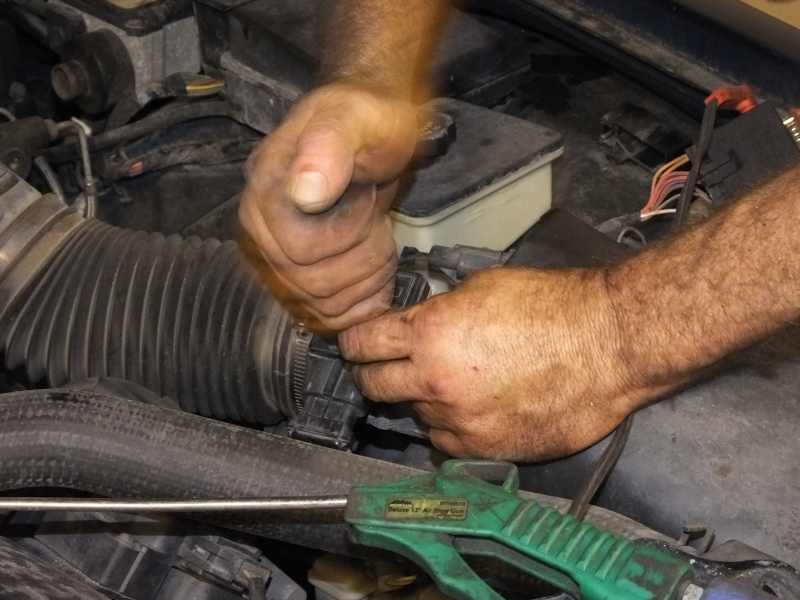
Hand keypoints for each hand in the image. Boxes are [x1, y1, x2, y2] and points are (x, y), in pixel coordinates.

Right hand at [240, 82, 417, 330]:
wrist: (372, 128)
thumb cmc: (366, 120)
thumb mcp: (355, 119)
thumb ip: (329, 147)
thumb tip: (304, 193)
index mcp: (265, 192)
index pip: (303, 251)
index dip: (350, 233)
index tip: (365, 195)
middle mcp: (260, 229)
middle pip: (314, 286)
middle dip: (363, 257)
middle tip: (377, 219)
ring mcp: (276, 257)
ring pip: (322, 307)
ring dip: (367, 280)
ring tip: (378, 239)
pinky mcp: (297, 277)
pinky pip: (324, 317)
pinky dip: (359, 304)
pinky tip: (375, 274)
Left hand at [340, 268, 661, 461]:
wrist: (608, 344)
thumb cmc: (555, 307)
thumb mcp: (483, 287)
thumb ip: (439, 311)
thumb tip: (419, 325)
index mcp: (430, 334)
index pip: (362, 343)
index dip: (352, 342)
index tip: (353, 345)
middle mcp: (435, 381)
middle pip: (373, 385)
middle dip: (371, 374)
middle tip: (380, 368)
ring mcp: (459, 421)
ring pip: (415, 415)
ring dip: (422, 401)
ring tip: (451, 384)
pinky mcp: (486, 449)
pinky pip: (447, 442)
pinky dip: (451, 427)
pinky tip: (472, 408)